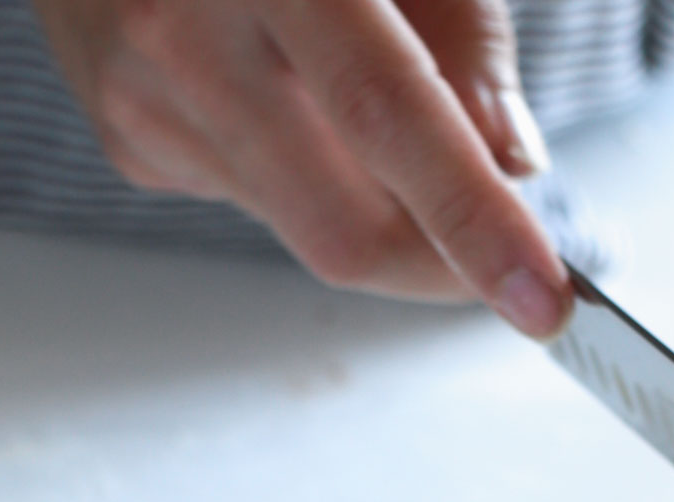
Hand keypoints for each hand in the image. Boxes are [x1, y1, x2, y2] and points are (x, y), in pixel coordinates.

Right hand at [32, 0, 570, 334]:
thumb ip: (464, 37)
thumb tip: (512, 165)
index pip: (390, 118)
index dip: (475, 220)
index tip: (542, 299)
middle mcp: (188, 31)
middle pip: (346, 227)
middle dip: (444, 268)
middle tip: (508, 265)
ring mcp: (145, 96)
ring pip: (308, 227)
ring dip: (380, 208)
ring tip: (375, 113)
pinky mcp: (132, 140)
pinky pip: (261, 200)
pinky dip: (313, 173)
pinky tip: (288, 97)